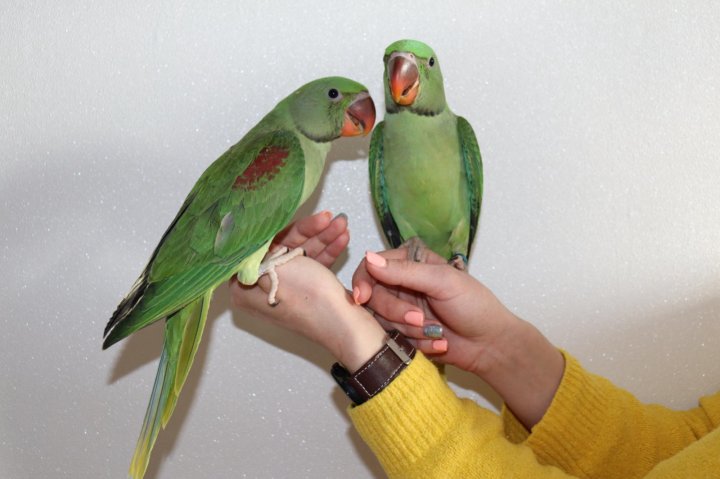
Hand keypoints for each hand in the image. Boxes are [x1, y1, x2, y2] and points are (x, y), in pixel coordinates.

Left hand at [230, 212, 385, 370]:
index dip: (275, 227)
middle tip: (327, 217)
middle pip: (282, 248)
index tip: (291, 211)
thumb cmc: (307, 298)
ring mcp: (285, 290)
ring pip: (301, 254)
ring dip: (323, 237)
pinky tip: (342, 238)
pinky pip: (313, 265)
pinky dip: (326, 252)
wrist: (343, 326)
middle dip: (309, 231)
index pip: (256, 247)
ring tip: (342, 224)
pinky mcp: (305, 292)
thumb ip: (260, 249)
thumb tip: (245, 236)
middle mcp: (261, 289)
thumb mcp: (278, 266)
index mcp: (244, 287)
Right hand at [352, 247, 517, 374]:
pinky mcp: (404, 334)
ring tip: (436, 331)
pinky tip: (437, 343)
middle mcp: (402, 285)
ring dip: (408, 329)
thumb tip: (369, 259)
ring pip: (381, 320)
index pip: (372, 266)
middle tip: (420, 319)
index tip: (364, 298)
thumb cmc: (474, 306)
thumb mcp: (442, 282)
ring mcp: (401, 310)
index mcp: (411, 263)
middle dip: (395, 312)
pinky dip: (415, 343)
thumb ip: (405, 271)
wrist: (490, 345)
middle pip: (373, 296)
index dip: (364, 281)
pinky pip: (393, 339)